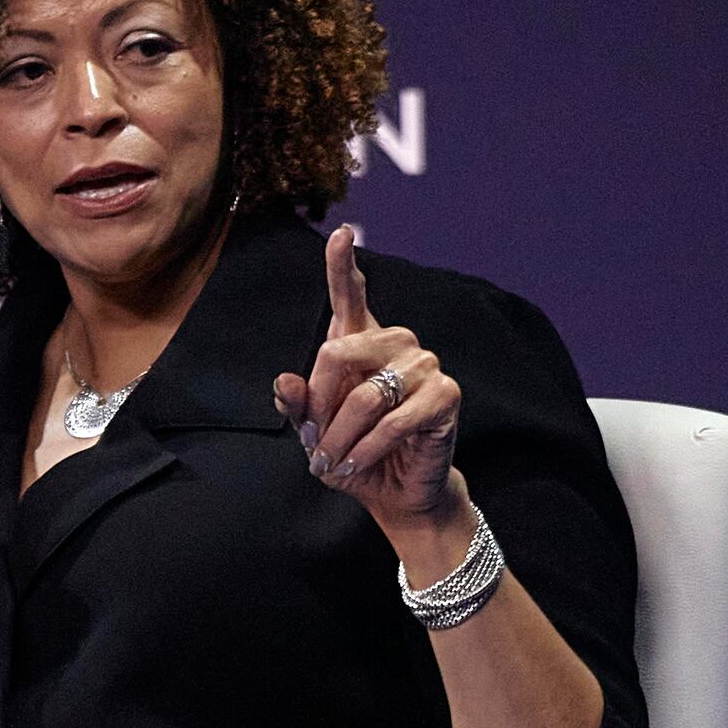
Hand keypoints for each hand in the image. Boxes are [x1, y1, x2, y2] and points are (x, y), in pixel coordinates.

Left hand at [274, 225, 466, 530]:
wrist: (396, 493)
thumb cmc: (354, 454)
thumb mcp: (314, 433)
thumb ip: (298, 406)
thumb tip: (283, 382)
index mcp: (361, 341)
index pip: (350, 295)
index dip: (342, 265)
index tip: (341, 234)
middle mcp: (395, 342)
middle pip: (337, 351)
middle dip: (318, 404)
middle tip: (315, 443)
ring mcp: (424, 364)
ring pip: (364, 394)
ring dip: (341, 435)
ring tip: (335, 460)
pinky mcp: (445, 394)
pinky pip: (394, 419)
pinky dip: (368, 448)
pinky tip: (358, 463)